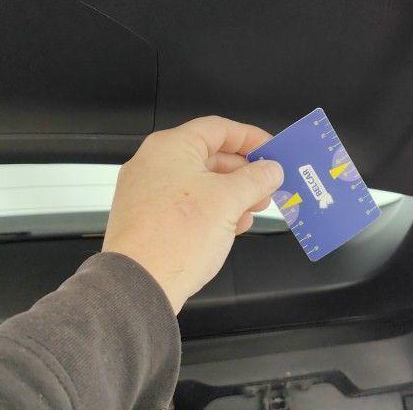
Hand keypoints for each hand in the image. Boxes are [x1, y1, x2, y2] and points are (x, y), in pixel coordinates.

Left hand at [101, 116, 283, 313]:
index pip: (218, 128)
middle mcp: (153, 163)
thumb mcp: (229, 201)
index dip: (250, 138)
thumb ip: (255, 179)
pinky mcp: (146, 217)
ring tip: (253, 210)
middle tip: (268, 185)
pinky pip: (185, 204)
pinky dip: (211, 210)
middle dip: (244, 172)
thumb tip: (271, 170)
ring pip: (199, 182)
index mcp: (170, 147)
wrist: (139, 285)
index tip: (273, 151)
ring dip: (231, 194)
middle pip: (209, 156)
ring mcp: (146, 191)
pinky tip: (231, 226)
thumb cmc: (176, 237)